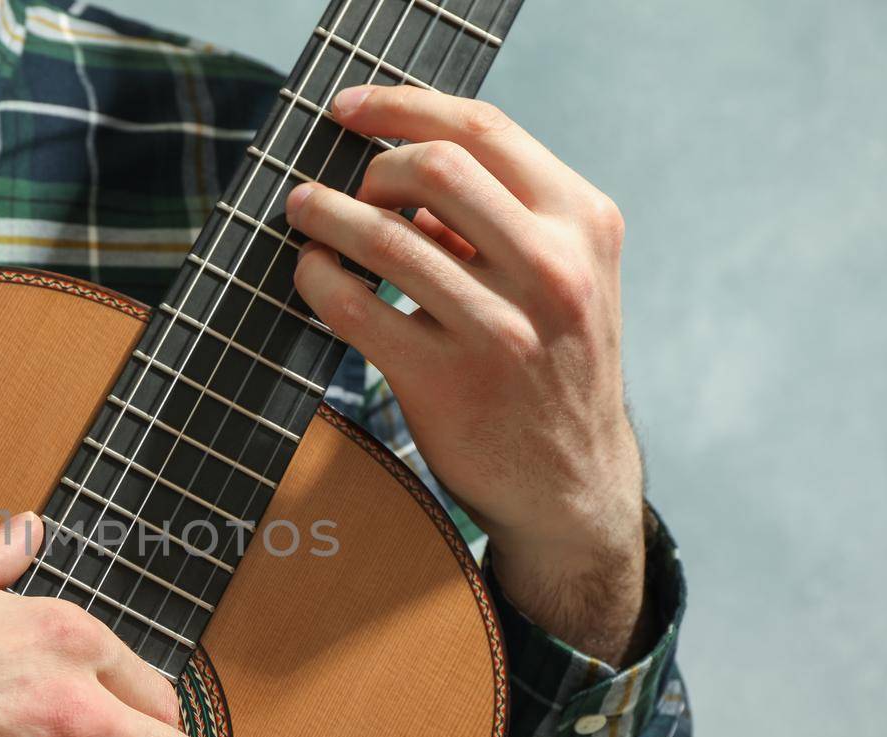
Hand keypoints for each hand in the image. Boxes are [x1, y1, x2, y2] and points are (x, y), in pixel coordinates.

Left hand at [286, 85, 651, 663]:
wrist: (572, 480)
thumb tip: (398, 166)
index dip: (402, 106)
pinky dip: (318, 279)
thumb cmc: (552, 362)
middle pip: (434, 167)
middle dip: (368, 166)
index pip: (484, 129)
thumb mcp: (562, 274)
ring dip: (326, 214)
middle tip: (340, 184)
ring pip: (386, 237)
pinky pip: (356, 308)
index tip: (349, 108)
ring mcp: (501, 328)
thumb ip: (498, 217)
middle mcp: (552, 269)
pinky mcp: (447, 382)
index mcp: (584, 223)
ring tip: (303, 212)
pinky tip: (310, 274)